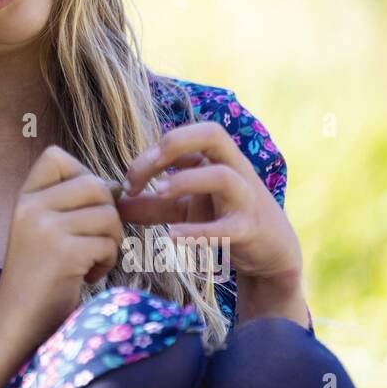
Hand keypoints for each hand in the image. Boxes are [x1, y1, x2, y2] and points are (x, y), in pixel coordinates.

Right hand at [0, 145, 123, 355]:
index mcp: (24, 197)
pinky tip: (88, 276)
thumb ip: (73, 204)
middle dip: (107, 213)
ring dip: (110, 241)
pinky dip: (106, 262)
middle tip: (94, 241)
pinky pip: (107, 244)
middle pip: (94, 184)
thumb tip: (119, 186)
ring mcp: (44, 229)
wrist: (17, 321)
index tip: (79, 208)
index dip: (80, 175)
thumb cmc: (39, 276)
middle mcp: (30, 207)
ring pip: (108, 215)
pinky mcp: (63, 253)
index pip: (56, 156)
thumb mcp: (45, 230)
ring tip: (90, 260)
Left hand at [117, 122, 302, 289]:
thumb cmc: (223, 220)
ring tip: (158, 193)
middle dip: (173, 144)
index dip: (151, 153)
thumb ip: (151, 206)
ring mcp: (246, 198)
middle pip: (212, 133)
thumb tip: (116, 205)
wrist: (270, 254)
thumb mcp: (185, 209)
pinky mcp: (250, 229)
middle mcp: (234, 169)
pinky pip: (227, 227)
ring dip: (186, 181)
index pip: (183, 136)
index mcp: (217, 158)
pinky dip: (199, 231)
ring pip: (223, 176)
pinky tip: (172, 237)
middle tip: (145, 172)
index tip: (128, 183)